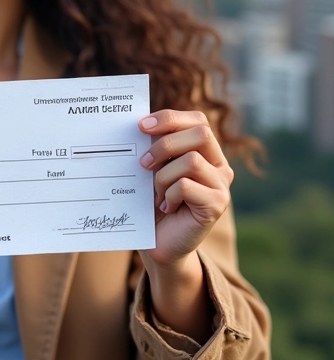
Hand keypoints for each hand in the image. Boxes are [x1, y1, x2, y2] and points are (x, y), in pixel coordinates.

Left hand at [138, 109, 233, 268]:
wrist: (159, 241)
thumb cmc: (153, 201)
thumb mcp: (153, 168)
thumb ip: (154, 146)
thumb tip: (139, 124)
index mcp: (206, 150)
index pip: (197, 119)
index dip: (169, 118)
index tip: (140, 126)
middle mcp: (219, 164)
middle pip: (201, 133)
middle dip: (165, 144)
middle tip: (143, 163)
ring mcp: (222, 185)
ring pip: (192, 160)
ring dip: (164, 176)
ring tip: (156, 193)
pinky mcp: (218, 204)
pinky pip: (187, 186)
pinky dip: (168, 195)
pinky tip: (165, 207)